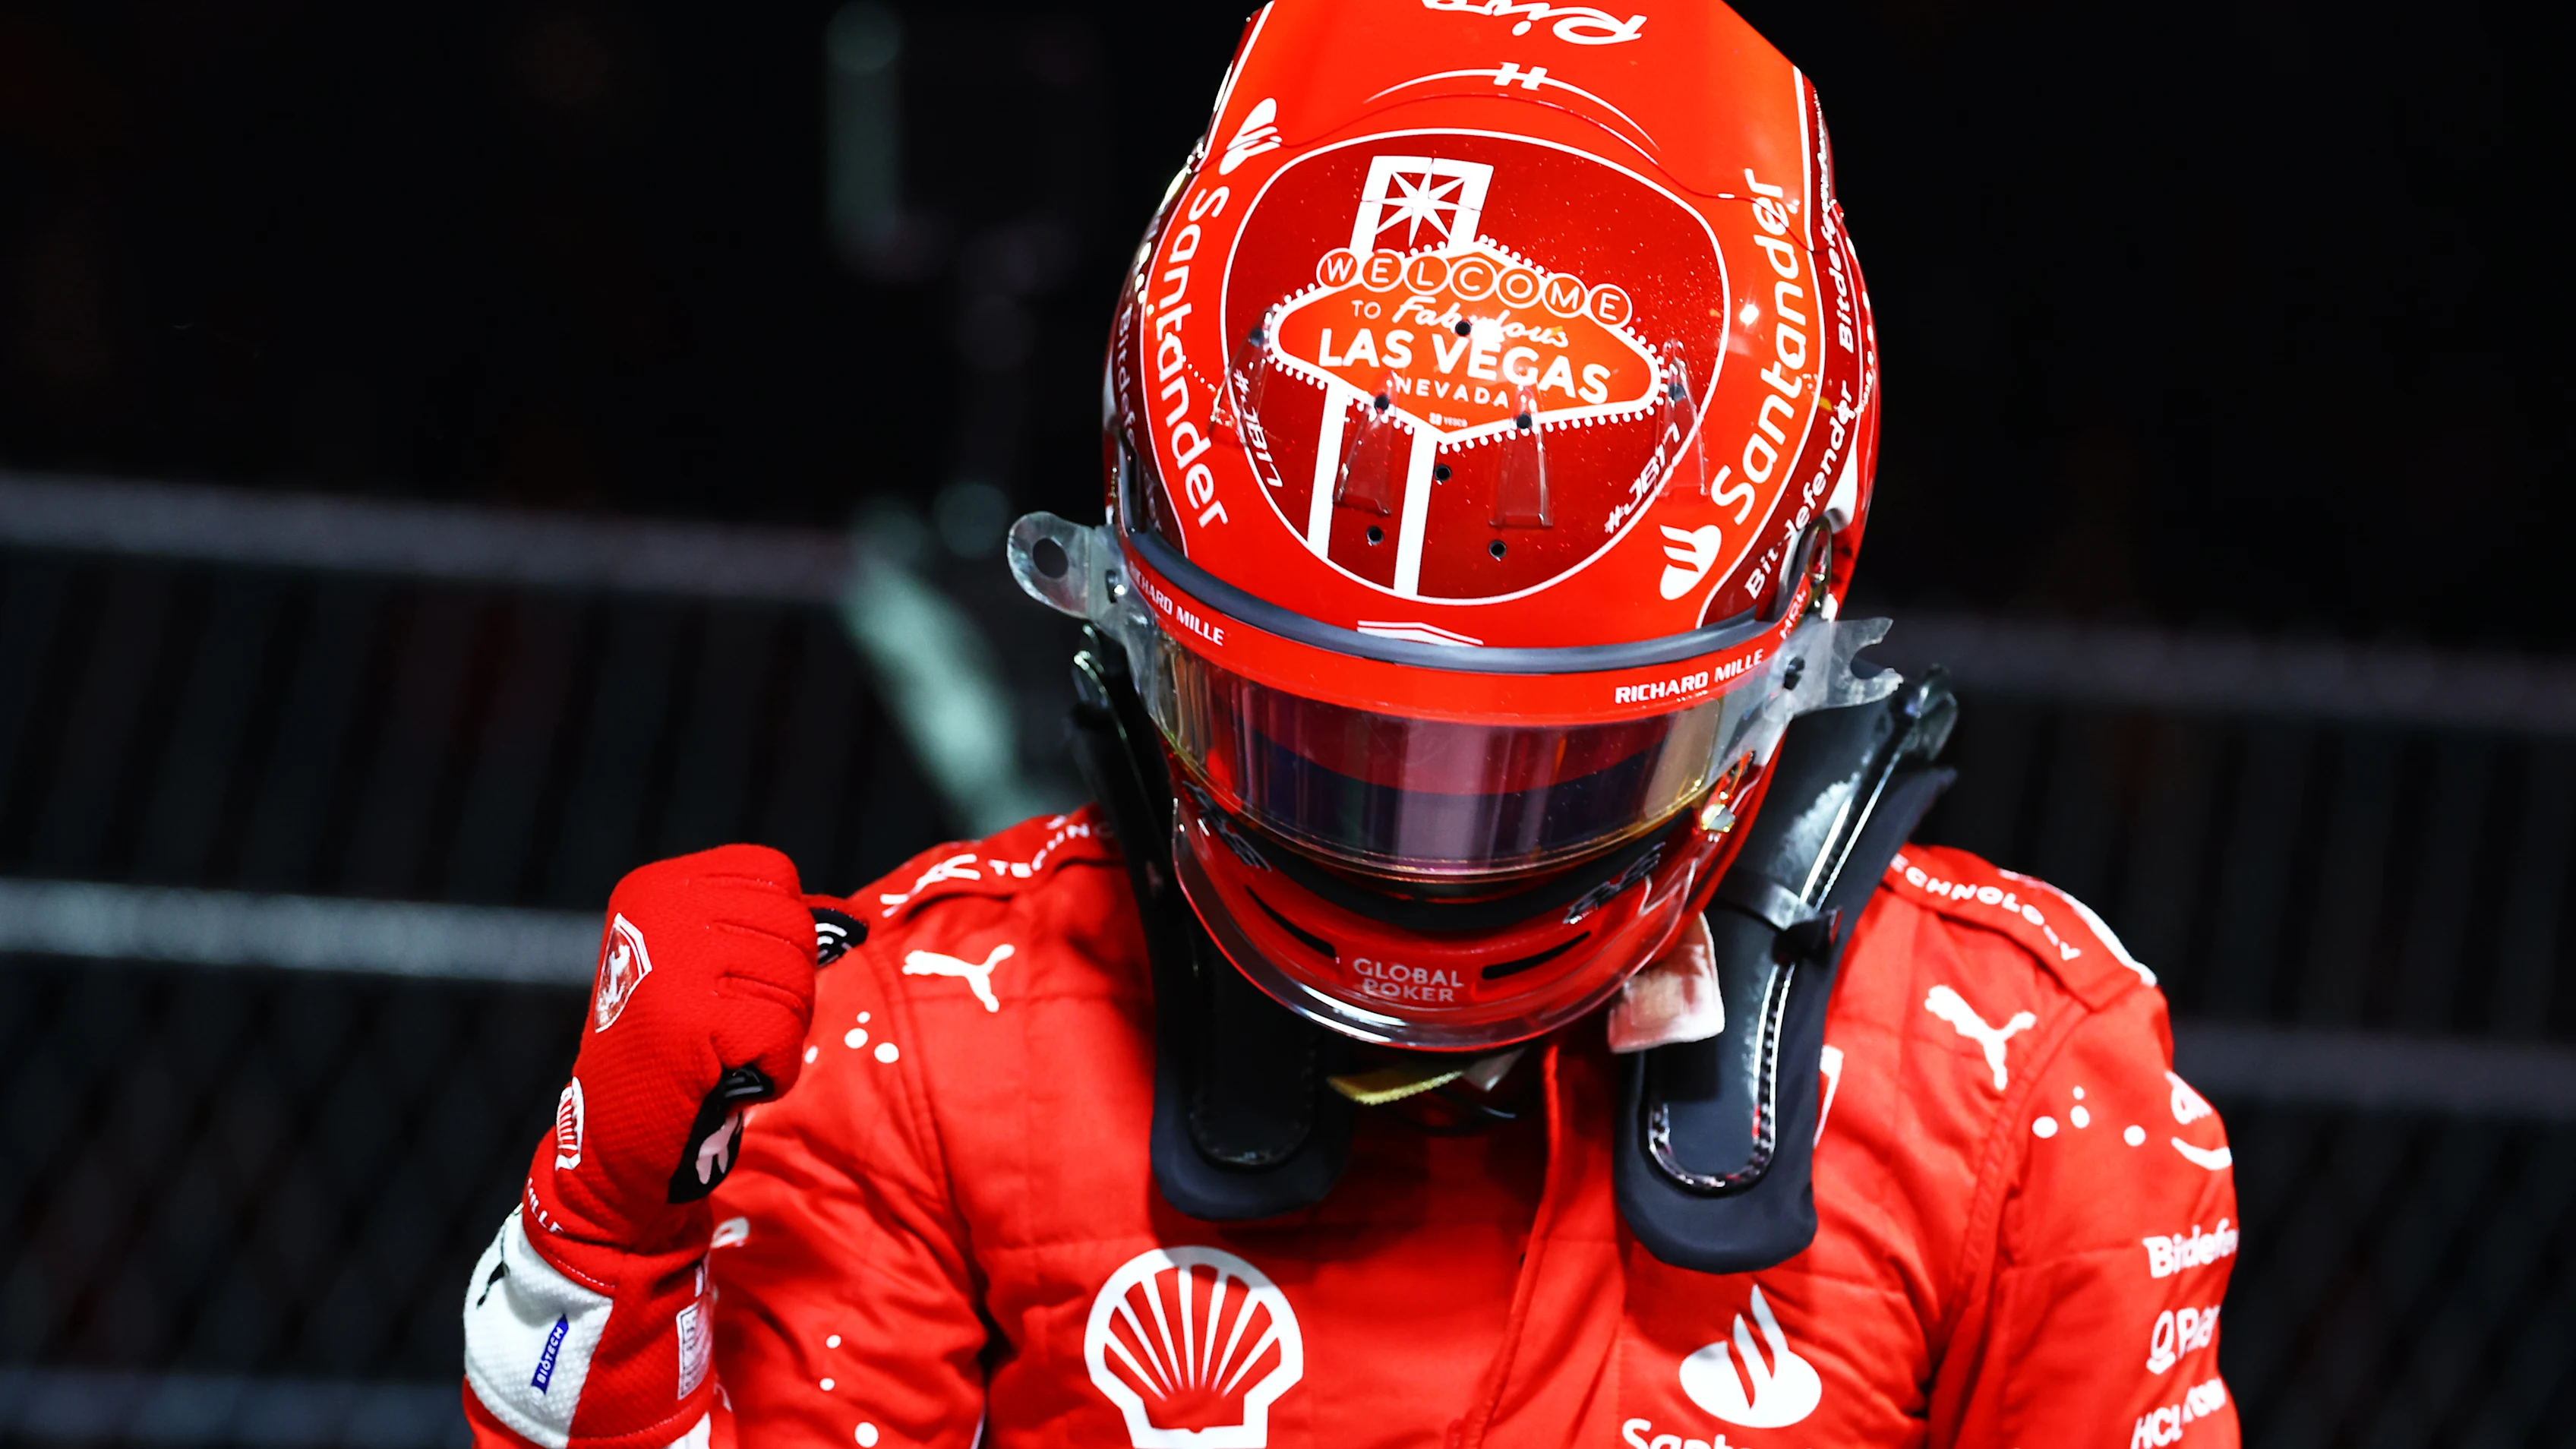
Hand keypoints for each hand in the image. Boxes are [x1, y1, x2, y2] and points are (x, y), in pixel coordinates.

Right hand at [527, 845, 842, 1258]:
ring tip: (724, 1052)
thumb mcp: (709, 964)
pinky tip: (726, 1078)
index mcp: (660, 886)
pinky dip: (772, 1068)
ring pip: (796, 981)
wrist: (615, 1134)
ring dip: (778, 1032)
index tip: (734, 978)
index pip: (773, 872)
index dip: (780, 933)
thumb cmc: (676, 1048)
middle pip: (794, 926)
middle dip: (786, 989)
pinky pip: (783, 1033)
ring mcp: (672, 960)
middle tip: (733, 1026)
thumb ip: (772, 927)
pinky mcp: (689, 1017)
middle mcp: (658, 908)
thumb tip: (856, 920)